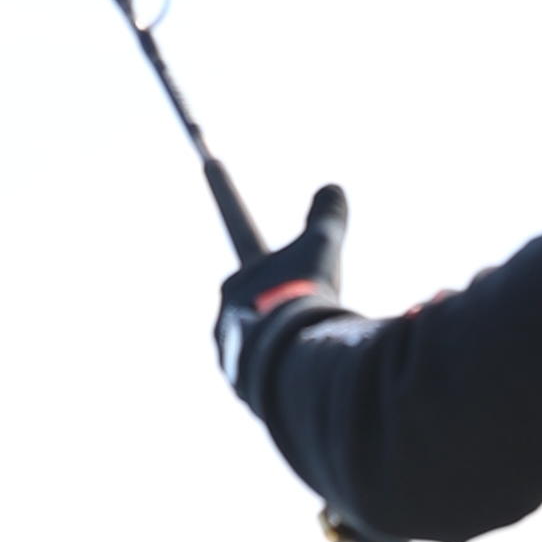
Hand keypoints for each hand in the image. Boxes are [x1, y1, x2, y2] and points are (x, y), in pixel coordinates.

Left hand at [215, 181, 349, 408]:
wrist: (286, 359)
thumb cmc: (301, 296)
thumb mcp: (321, 249)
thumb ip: (326, 217)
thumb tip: (332, 186)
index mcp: (244, 272)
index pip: (239, 224)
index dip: (225, 190)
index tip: (209, 161)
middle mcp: (227, 306)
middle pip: (260, 294)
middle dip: (283, 298)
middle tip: (309, 305)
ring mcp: (230, 345)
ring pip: (261, 335)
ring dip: (285, 337)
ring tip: (311, 344)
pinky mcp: (239, 381)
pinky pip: (262, 370)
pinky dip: (281, 368)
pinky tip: (301, 372)